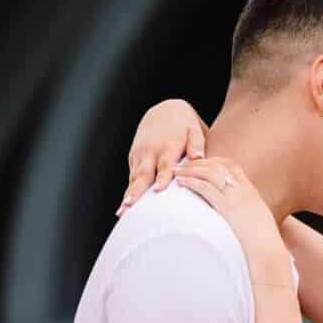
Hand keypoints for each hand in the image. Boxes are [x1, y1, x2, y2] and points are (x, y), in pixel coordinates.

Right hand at [120, 99, 207, 214]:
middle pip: (142, 174)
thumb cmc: (185, 124)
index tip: (158, 190)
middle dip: (135, 190)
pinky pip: (132, 178)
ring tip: (123, 211)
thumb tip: (199, 157)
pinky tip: (125, 207)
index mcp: (167, 147)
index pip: (164, 165)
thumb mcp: (194, 129)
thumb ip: (197, 144)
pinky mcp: (135, 159)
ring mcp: (140, 156)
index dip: (161, 178)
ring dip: (128, 194)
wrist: (165, 110)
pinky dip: (128, 191)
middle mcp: (150, 152)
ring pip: (134, 178)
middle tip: (129, 205)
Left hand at [171, 157, 285, 276]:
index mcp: (251, 192)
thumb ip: (246, 214)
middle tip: (182, 164)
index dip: (214, 160)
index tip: (200, 163)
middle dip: (199, 162)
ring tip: (177, 171)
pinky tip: (181, 182)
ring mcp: (237, 198)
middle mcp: (244, 191)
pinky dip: (192, 181)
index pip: (232, 166)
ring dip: (191, 169)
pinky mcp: (228, 208)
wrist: (269, 252)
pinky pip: (207, 188)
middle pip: (219, 165)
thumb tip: (235, 218)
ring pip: (211, 172)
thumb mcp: (257, 222)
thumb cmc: (263, 244)